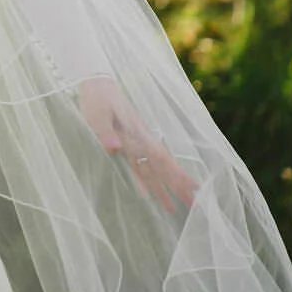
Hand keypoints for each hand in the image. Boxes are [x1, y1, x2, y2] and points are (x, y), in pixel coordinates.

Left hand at [77, 76, 197, 213]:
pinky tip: (147, 194)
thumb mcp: (97, 113)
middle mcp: (140, 140)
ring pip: (152, 170)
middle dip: (178, 186)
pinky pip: (138, 166)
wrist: (96, 83)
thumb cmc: (97, 97)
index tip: (194, 187)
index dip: (177, 173)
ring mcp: (135, 142)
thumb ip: (105, 131)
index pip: (161, 157)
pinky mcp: (126, 143)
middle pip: (162, 167)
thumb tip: (115, 148)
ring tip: (174, 208)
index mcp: (137, 133)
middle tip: (194, 204)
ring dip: (163, 188)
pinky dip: (143, 181)